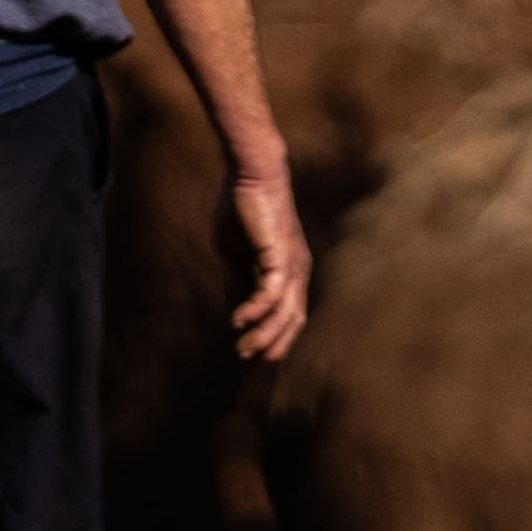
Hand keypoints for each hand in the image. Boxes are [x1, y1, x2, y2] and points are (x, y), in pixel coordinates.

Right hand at [222, 163, 311, 360]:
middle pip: (293, 320)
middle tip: (246, 357)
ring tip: (242, 349)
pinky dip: (255, 311)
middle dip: (272, 343)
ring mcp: (291, 265)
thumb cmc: (242, 208)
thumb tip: (235, 310)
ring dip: (264, 335)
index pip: (288, 313)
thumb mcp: (235, 253)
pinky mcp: (280, 256)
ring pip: (284, 313)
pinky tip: (237, 321)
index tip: (249, 351)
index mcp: (288, 270)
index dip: (272, 335)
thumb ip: (237, 281)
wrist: (249, 173)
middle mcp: (296, 271)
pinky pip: (271, 294)